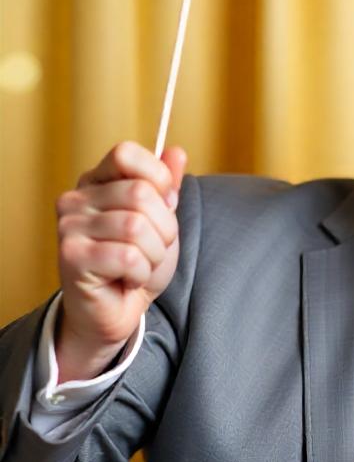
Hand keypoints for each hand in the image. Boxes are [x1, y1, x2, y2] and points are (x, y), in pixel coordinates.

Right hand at [55, 141, 186, 380]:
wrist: (118, 309)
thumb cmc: (137, 262)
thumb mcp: (160, 220)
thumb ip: (166, 186)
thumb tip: (176, 151)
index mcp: (96, 182)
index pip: (126, 153)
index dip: (158, 178)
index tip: (164, 204)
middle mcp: (76, 199)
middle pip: (140, 193)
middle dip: (164, 227)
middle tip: (152, 248)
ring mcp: (69, 227)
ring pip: (136, 227)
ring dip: (153, 253)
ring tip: (140, 264)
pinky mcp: (71, 257)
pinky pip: (128, 256)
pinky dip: (141, 272)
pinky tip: (128, 278)